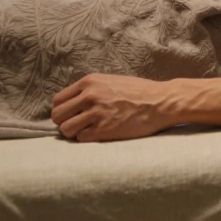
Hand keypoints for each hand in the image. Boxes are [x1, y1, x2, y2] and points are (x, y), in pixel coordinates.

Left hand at [51, 74, 181, 141]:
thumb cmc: (140, 92)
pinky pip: (81, 138)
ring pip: (66, 129)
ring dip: (75, 132)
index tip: (72, 114)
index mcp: (90, 82)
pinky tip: (101, 133)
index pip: (58, 100)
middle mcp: (89, 96)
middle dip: (66, 122)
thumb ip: (91, 89)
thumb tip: (72, 103)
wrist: (162, 102)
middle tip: (79, 124)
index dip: (64, 110)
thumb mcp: (112, 81)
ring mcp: (96, 113)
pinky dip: (88, 138)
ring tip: (89, 130)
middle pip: (58, 115)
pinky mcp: (103, 129)